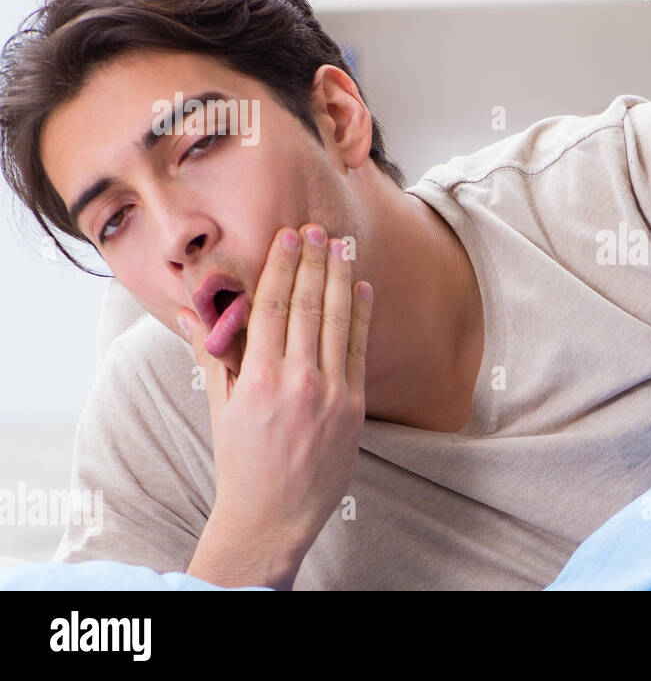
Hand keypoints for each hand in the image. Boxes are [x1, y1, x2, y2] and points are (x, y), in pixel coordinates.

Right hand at [175, 224, 373, 588]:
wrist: (274, 515)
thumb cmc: (241, 460)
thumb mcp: (219, 407)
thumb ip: (212, 355)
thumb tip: (194, 311)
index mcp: (256, 379)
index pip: (270, 307)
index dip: (281, 267)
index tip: (288, 235)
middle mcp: (296, 382)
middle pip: (306, 306)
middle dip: (313, 263)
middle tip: (318, 228)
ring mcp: (330, 394)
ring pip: (336, 322)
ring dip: (341, 280)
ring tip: (342, 246)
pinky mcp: (354, 408)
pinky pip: (358, 351)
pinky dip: (361, 316)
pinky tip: (363, 289)